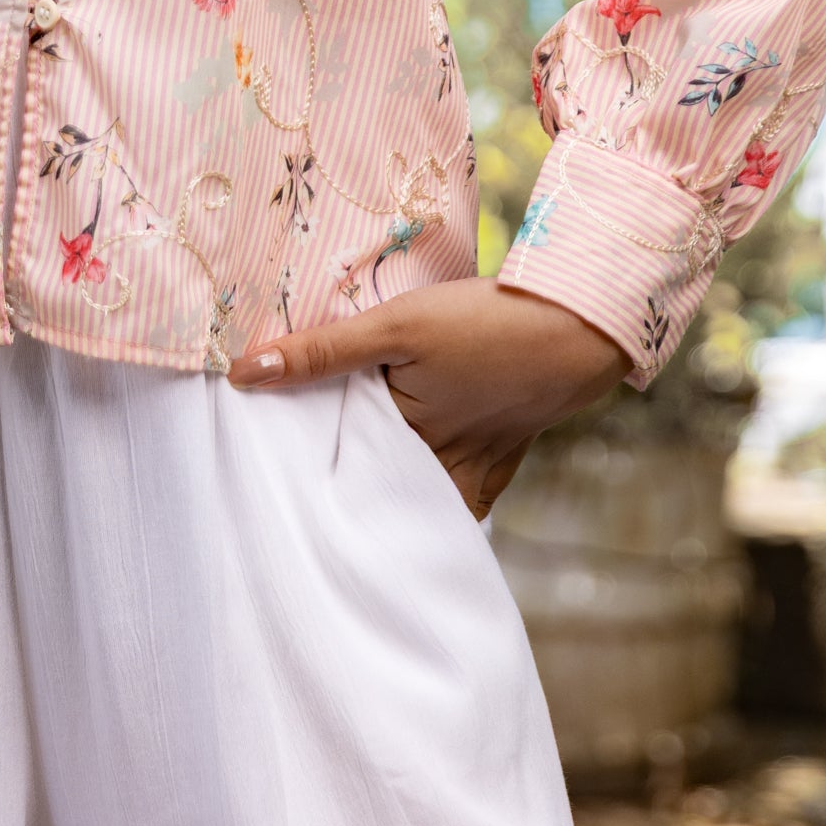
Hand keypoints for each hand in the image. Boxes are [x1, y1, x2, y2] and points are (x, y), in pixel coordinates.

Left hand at [227, 278, 629, 519]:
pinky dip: (433, 490)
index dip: (305, 478)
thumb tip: (244, 373)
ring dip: (388, 496)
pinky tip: (413, 478)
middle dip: (345, 500)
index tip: (267, 482)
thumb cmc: (486, 324)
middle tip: (295, 497)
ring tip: (346, 490)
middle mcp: (442, 473)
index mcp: (406, 446)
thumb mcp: (396, 325)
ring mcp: (478, 470)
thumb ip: (323, 350)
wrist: (582, 326)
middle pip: (379, 497)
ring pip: (419, 501)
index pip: (340, 477)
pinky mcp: (504, 457)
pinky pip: (460, 493)